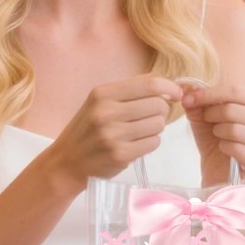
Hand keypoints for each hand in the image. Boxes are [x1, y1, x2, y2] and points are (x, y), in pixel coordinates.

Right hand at [52, 75, 183, 189]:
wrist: (68, 160)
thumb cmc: (89, 128)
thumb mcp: (101, 101)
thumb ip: (132, 89)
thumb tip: (168, 83)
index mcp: (103, 93)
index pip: (150, 84)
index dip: (170, 87)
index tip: (176, 94)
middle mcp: (107, 112)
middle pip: (158, 105)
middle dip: (162, 111)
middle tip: (151, 117)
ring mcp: (113, 135)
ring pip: (158, 124)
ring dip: (156, 128)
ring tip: (141, 131)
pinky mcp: (120, 155)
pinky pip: (153, 143)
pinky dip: (150, 143)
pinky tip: (137, 143)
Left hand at [180, 81, 244, 184]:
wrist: (216, 168)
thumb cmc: (215, 138)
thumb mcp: (204, 114)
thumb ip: (197, 99)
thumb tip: (187, 86)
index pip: (235, 90)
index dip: (209, 93)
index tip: (189, 99)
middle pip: (234, 109)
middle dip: (212, 114)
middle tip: (207, 120)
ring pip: (235, 129)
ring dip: (218, 132)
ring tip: (217, 135)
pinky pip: (236, 148)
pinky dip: (223, 147)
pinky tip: (224, 149)